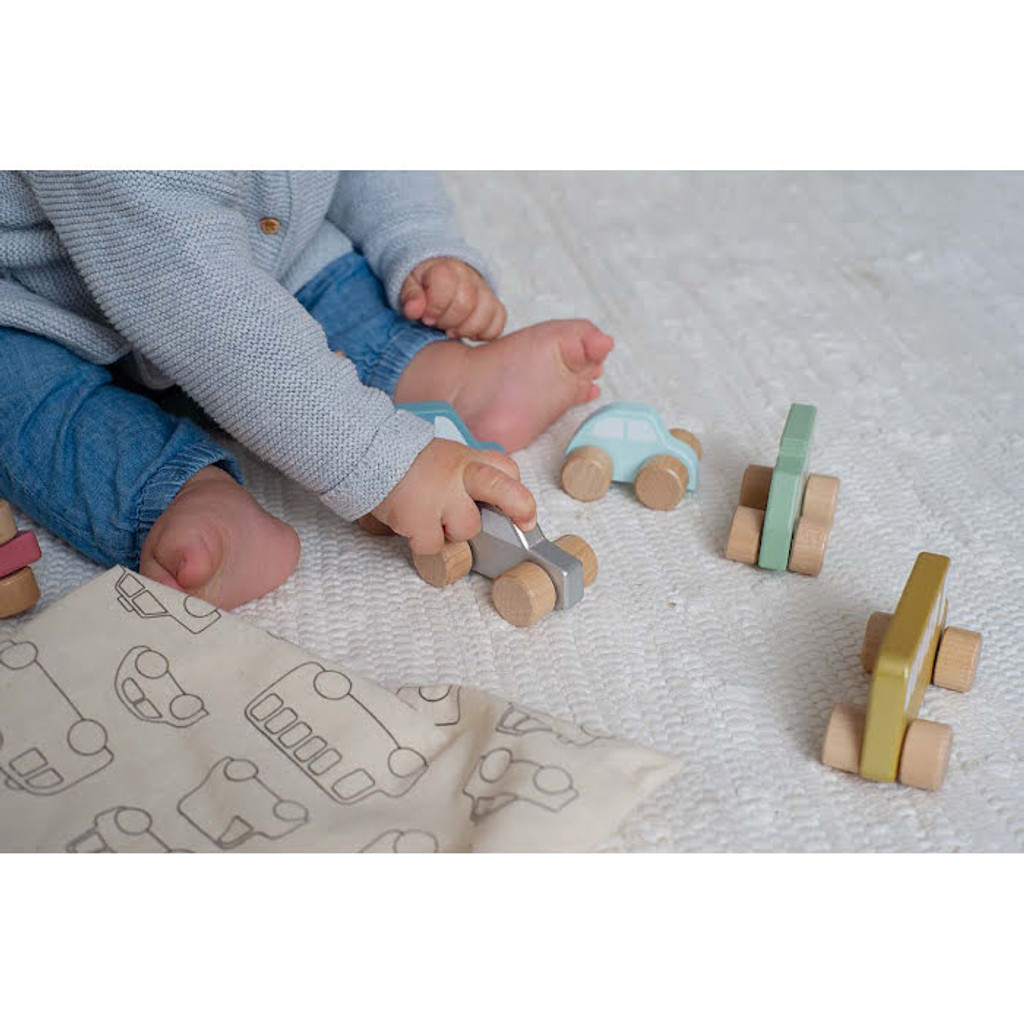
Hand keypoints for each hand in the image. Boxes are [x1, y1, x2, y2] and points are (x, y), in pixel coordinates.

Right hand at [372, 439, 535, 555]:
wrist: (365, 451)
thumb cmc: (404, 458)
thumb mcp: (443, 454)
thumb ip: (465, 474)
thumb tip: (485, 502)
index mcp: (466, 457)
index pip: (505, 468)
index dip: (516, 491)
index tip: (523, 512)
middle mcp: (458, 474)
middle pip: (501, 489)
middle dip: (520, 507)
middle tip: (524, 523)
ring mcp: (439, 497)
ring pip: (466, 529)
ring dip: (452, 531)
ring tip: (432, 517)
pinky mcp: (418, 519)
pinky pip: (433, 546)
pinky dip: (424, 543)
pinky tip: (413, 527)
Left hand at [400, 257, 506, 339]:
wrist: (440, 276)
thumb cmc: (424, 285)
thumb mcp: (408, 285)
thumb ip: (410, 296)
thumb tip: (414, 309)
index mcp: (446, 269)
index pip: (447, 287)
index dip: (435, 308)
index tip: (427, 317)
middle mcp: (469, 277)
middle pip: (466, 304)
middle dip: (449, 321)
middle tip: (438, 324)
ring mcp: (484, 291)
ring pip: (486, 314)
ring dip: (466, 329)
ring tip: (452, 329)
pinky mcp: (494, 305)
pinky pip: (499, 321)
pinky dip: (485, 332)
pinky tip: (468, 333)